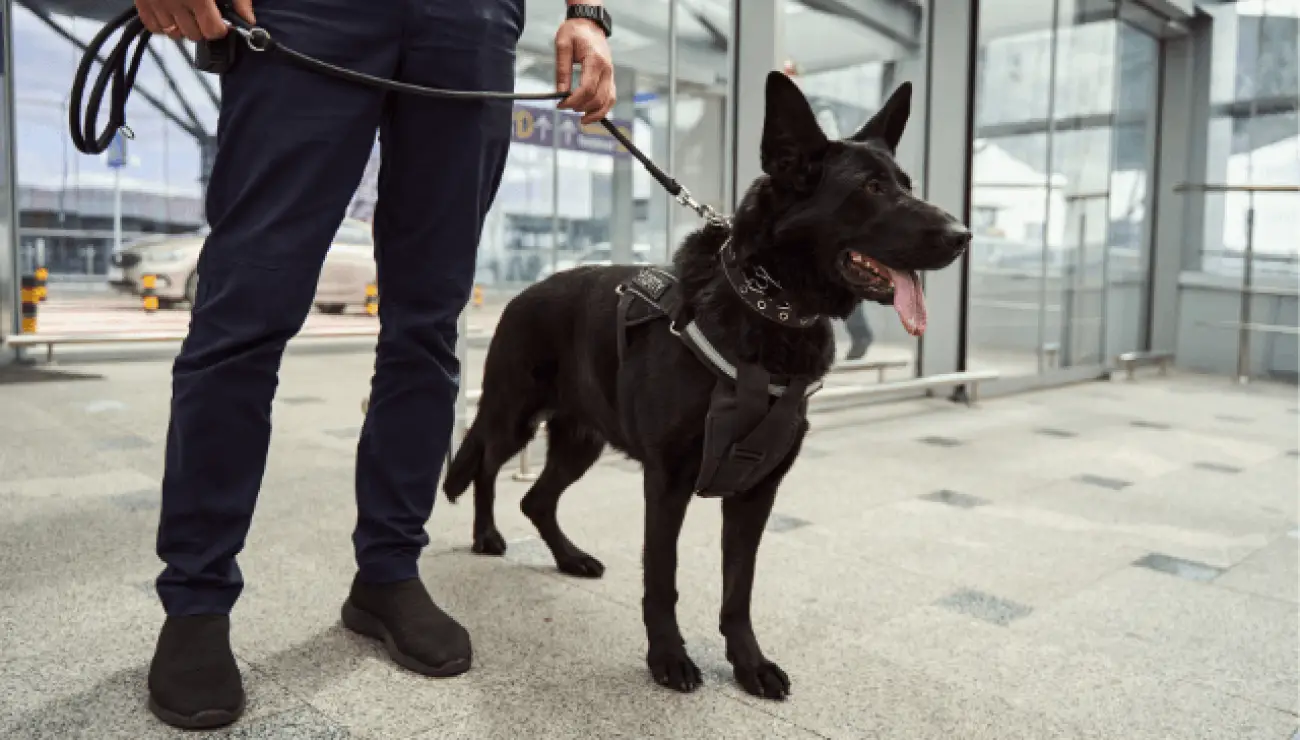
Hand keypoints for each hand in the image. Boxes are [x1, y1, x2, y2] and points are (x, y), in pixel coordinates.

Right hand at [135, 0, 254, 41]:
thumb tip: (248, 19)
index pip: (212, 31)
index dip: (220, 29)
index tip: (222, 23)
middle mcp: (175, 1)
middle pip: (194, 34)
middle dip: (202, 28)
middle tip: (205, 16)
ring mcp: (156, 2)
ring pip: (173, 33)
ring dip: (182, 27)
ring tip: (187, 14)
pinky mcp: (142, 0)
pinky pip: (152, 26)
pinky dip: (162, 24)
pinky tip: (171, 13)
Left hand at [555, 13, 615, 123]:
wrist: (588, 24)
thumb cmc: (574, 32)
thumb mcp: (562, 46)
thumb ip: (562, 70)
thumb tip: (561, 93)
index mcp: (595, 60)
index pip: (587, 89)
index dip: (573, 101)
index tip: (560, 105)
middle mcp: (607, 69)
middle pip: (597, 98)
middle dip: (581, 107)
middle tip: (564, 107)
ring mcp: (611, 74)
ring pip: (608, 102)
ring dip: (595, 113)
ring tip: (581, 119)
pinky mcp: (610, 77)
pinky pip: (610, 98)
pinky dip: (603, 109)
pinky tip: (591, 114)